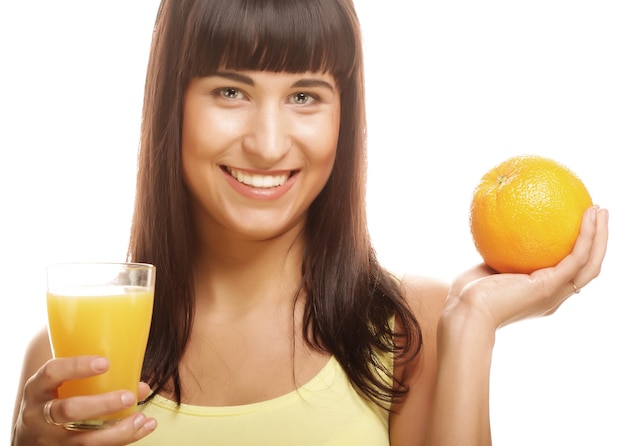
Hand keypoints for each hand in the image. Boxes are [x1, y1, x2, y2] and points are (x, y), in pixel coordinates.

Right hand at [12, 356, 155, 445]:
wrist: (29, 436)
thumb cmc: (53, 400)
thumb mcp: (59, 384)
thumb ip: (92, 380)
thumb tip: (141, 387)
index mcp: (37, 389)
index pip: (52, 373)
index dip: (77, 367)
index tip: (105, 363)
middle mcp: (39, 415)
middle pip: (68, 411)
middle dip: (102, 405)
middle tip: (129, 396)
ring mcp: (51, 439)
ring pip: (84, 440)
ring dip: (117, 431)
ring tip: (141, 418)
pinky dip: (123, 440)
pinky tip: (142, 429)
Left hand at [447, 205, 607, 330]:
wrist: (465, 311)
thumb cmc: (468, 292)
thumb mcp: (489, 266)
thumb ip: (500, 253)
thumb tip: (500, 229)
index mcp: (541, 293)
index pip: (569, 271)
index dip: (580, 249)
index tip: (580, 224)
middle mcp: (553, 296)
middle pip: (587, 267)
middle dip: (597, 240)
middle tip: (598, 213)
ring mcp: (554, 293)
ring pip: (590, 262)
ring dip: (599, 236)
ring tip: (600, 210)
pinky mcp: (549, 286)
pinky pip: (576, 257)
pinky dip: (587, 236)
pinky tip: (587, 216)